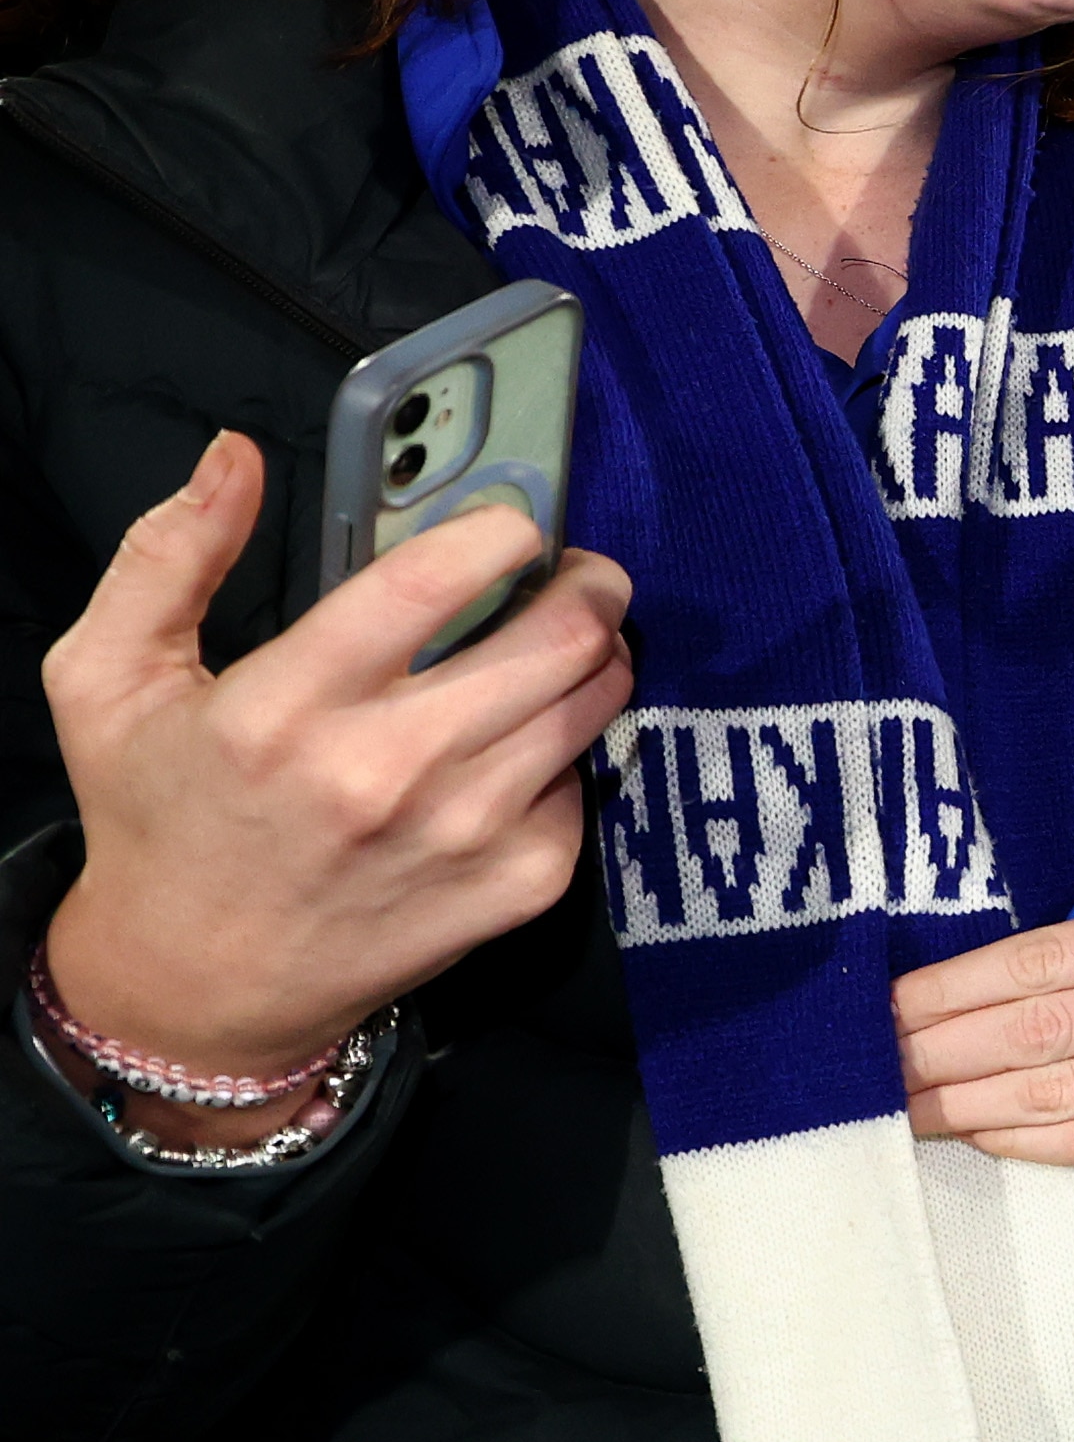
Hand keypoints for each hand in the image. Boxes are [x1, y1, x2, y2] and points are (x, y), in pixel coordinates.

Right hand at [38, 433, 634, 1132]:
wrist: (196, 986)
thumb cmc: (158, 816)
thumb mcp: (109, 681)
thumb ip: (168, 557)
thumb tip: (235, 456)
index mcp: (281, 710)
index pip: (428, 587)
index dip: (499, 533)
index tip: (515, 522)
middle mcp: (383, 773)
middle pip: (559, 639)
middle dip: (588, 583)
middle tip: (575, 574)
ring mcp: (463, 836)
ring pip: (595, 700)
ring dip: (596, 656)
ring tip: (559, 644)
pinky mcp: (517, 887)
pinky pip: (588, 781)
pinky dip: (567, 750)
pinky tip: (518, 748)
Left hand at [898, 886, 1073, 1171]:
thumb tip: (966, 992)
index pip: (1053, 958)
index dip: (959, 986)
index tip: (889, 1007)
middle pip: (1051, 1027)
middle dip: (944, 1051)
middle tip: (872, 1068)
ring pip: (1072, 1090)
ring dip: (971, 1104)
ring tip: (906, 1109)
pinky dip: (1035, 1141)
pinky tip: (981, 1135)